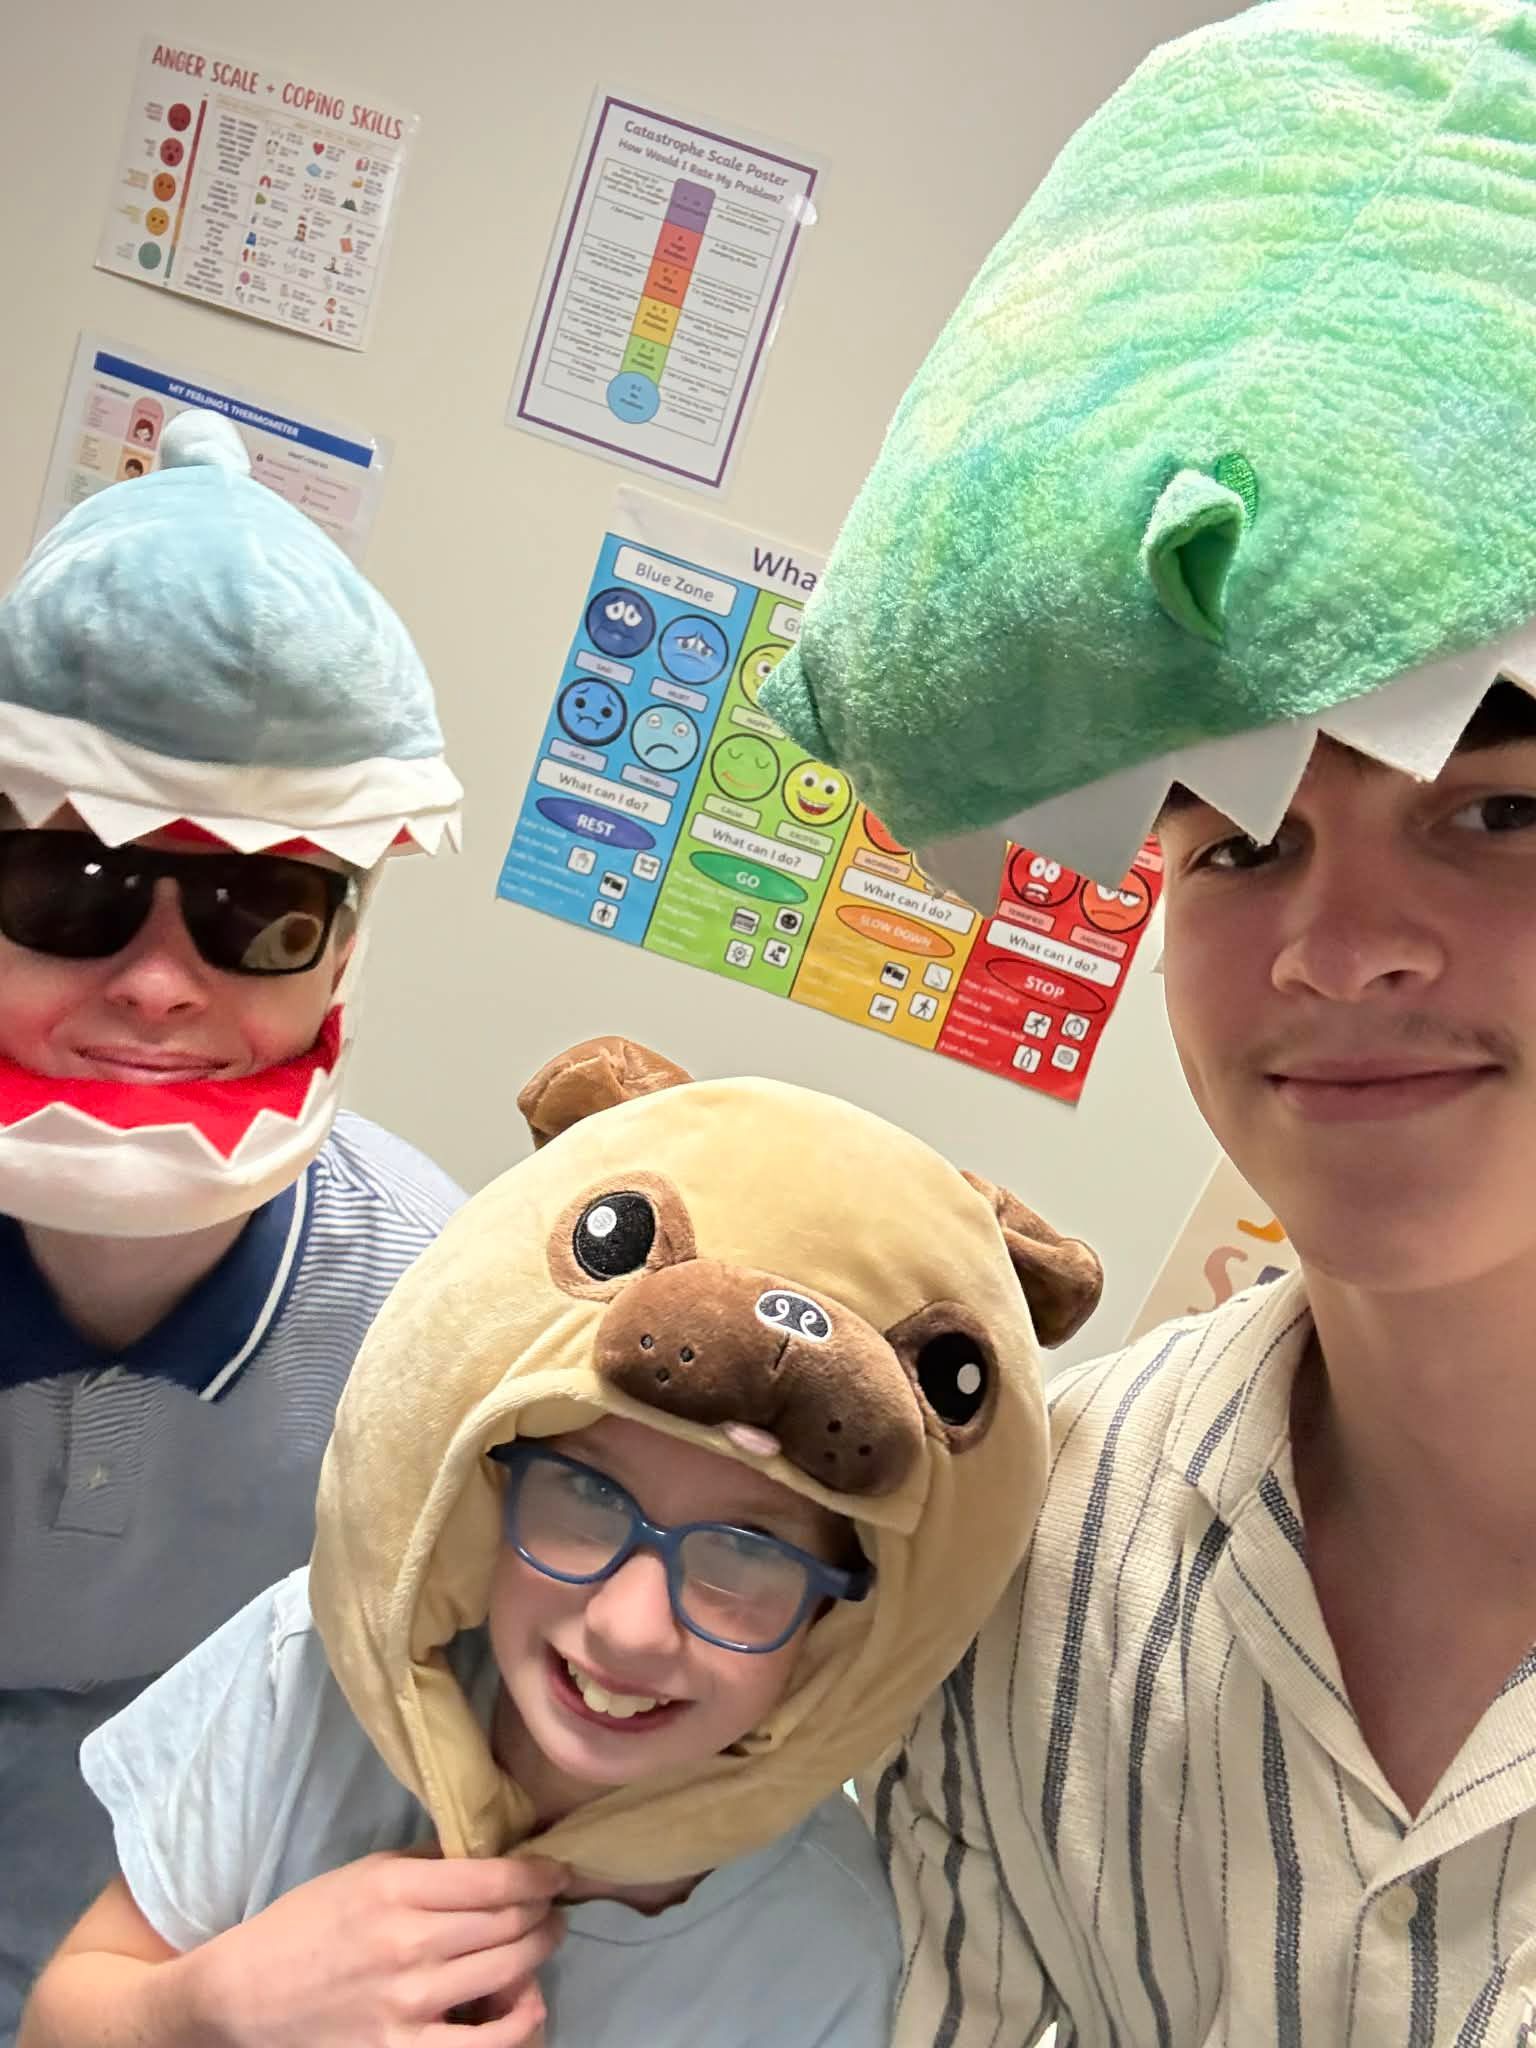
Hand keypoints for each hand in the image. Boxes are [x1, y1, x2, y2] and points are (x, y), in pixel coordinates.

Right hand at [184, 1850, 566, 2047]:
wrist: (242, 1997)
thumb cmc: (304, 1925)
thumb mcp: (363, 1872)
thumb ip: (428, 1864)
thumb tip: (492, 1854)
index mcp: (396, 1888)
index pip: (498, 1878)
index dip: (542, 1873)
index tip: (557, 1871)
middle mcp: (408, 1943)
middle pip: (512, 1922)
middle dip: (544, 1910)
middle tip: (551, 1905)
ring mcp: (408, 2004)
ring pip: (510, 1971)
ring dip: (539, 1952)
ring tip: (540, 1942)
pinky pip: (487, 2044)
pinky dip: (520, 2020)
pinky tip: (525, 2001)